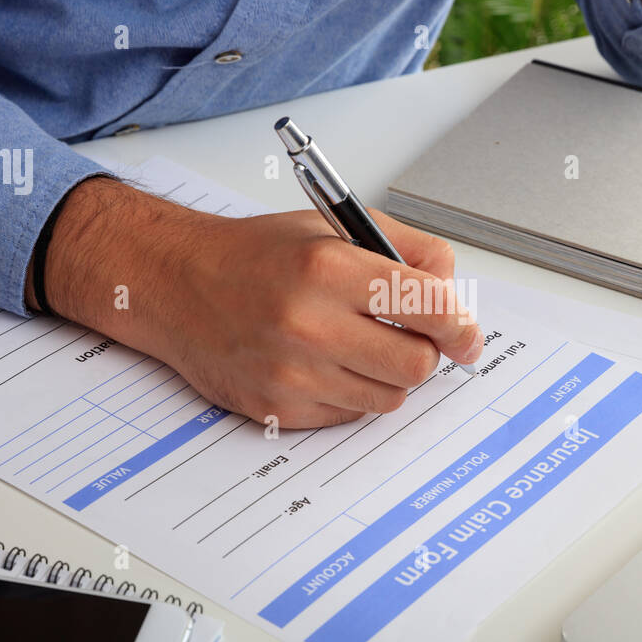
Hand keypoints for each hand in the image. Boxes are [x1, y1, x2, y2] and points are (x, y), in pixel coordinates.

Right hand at [31, 176, 483, 427]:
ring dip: (390, 376)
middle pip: (416, 364)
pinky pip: (348, 415)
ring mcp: (291, 373)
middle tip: (415, 338)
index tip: (466, 333)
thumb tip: (452, 285)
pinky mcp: (277, 408)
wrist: (175, 284)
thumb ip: (403, 247)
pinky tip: (328, 363)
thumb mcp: (332, 226)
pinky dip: (352, 394)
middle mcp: (309, 323)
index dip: (460, 324)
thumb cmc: (254, 253)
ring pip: (389, 398)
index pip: (429, 307)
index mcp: (329, 267)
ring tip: (364, 346)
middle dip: (427, 352)